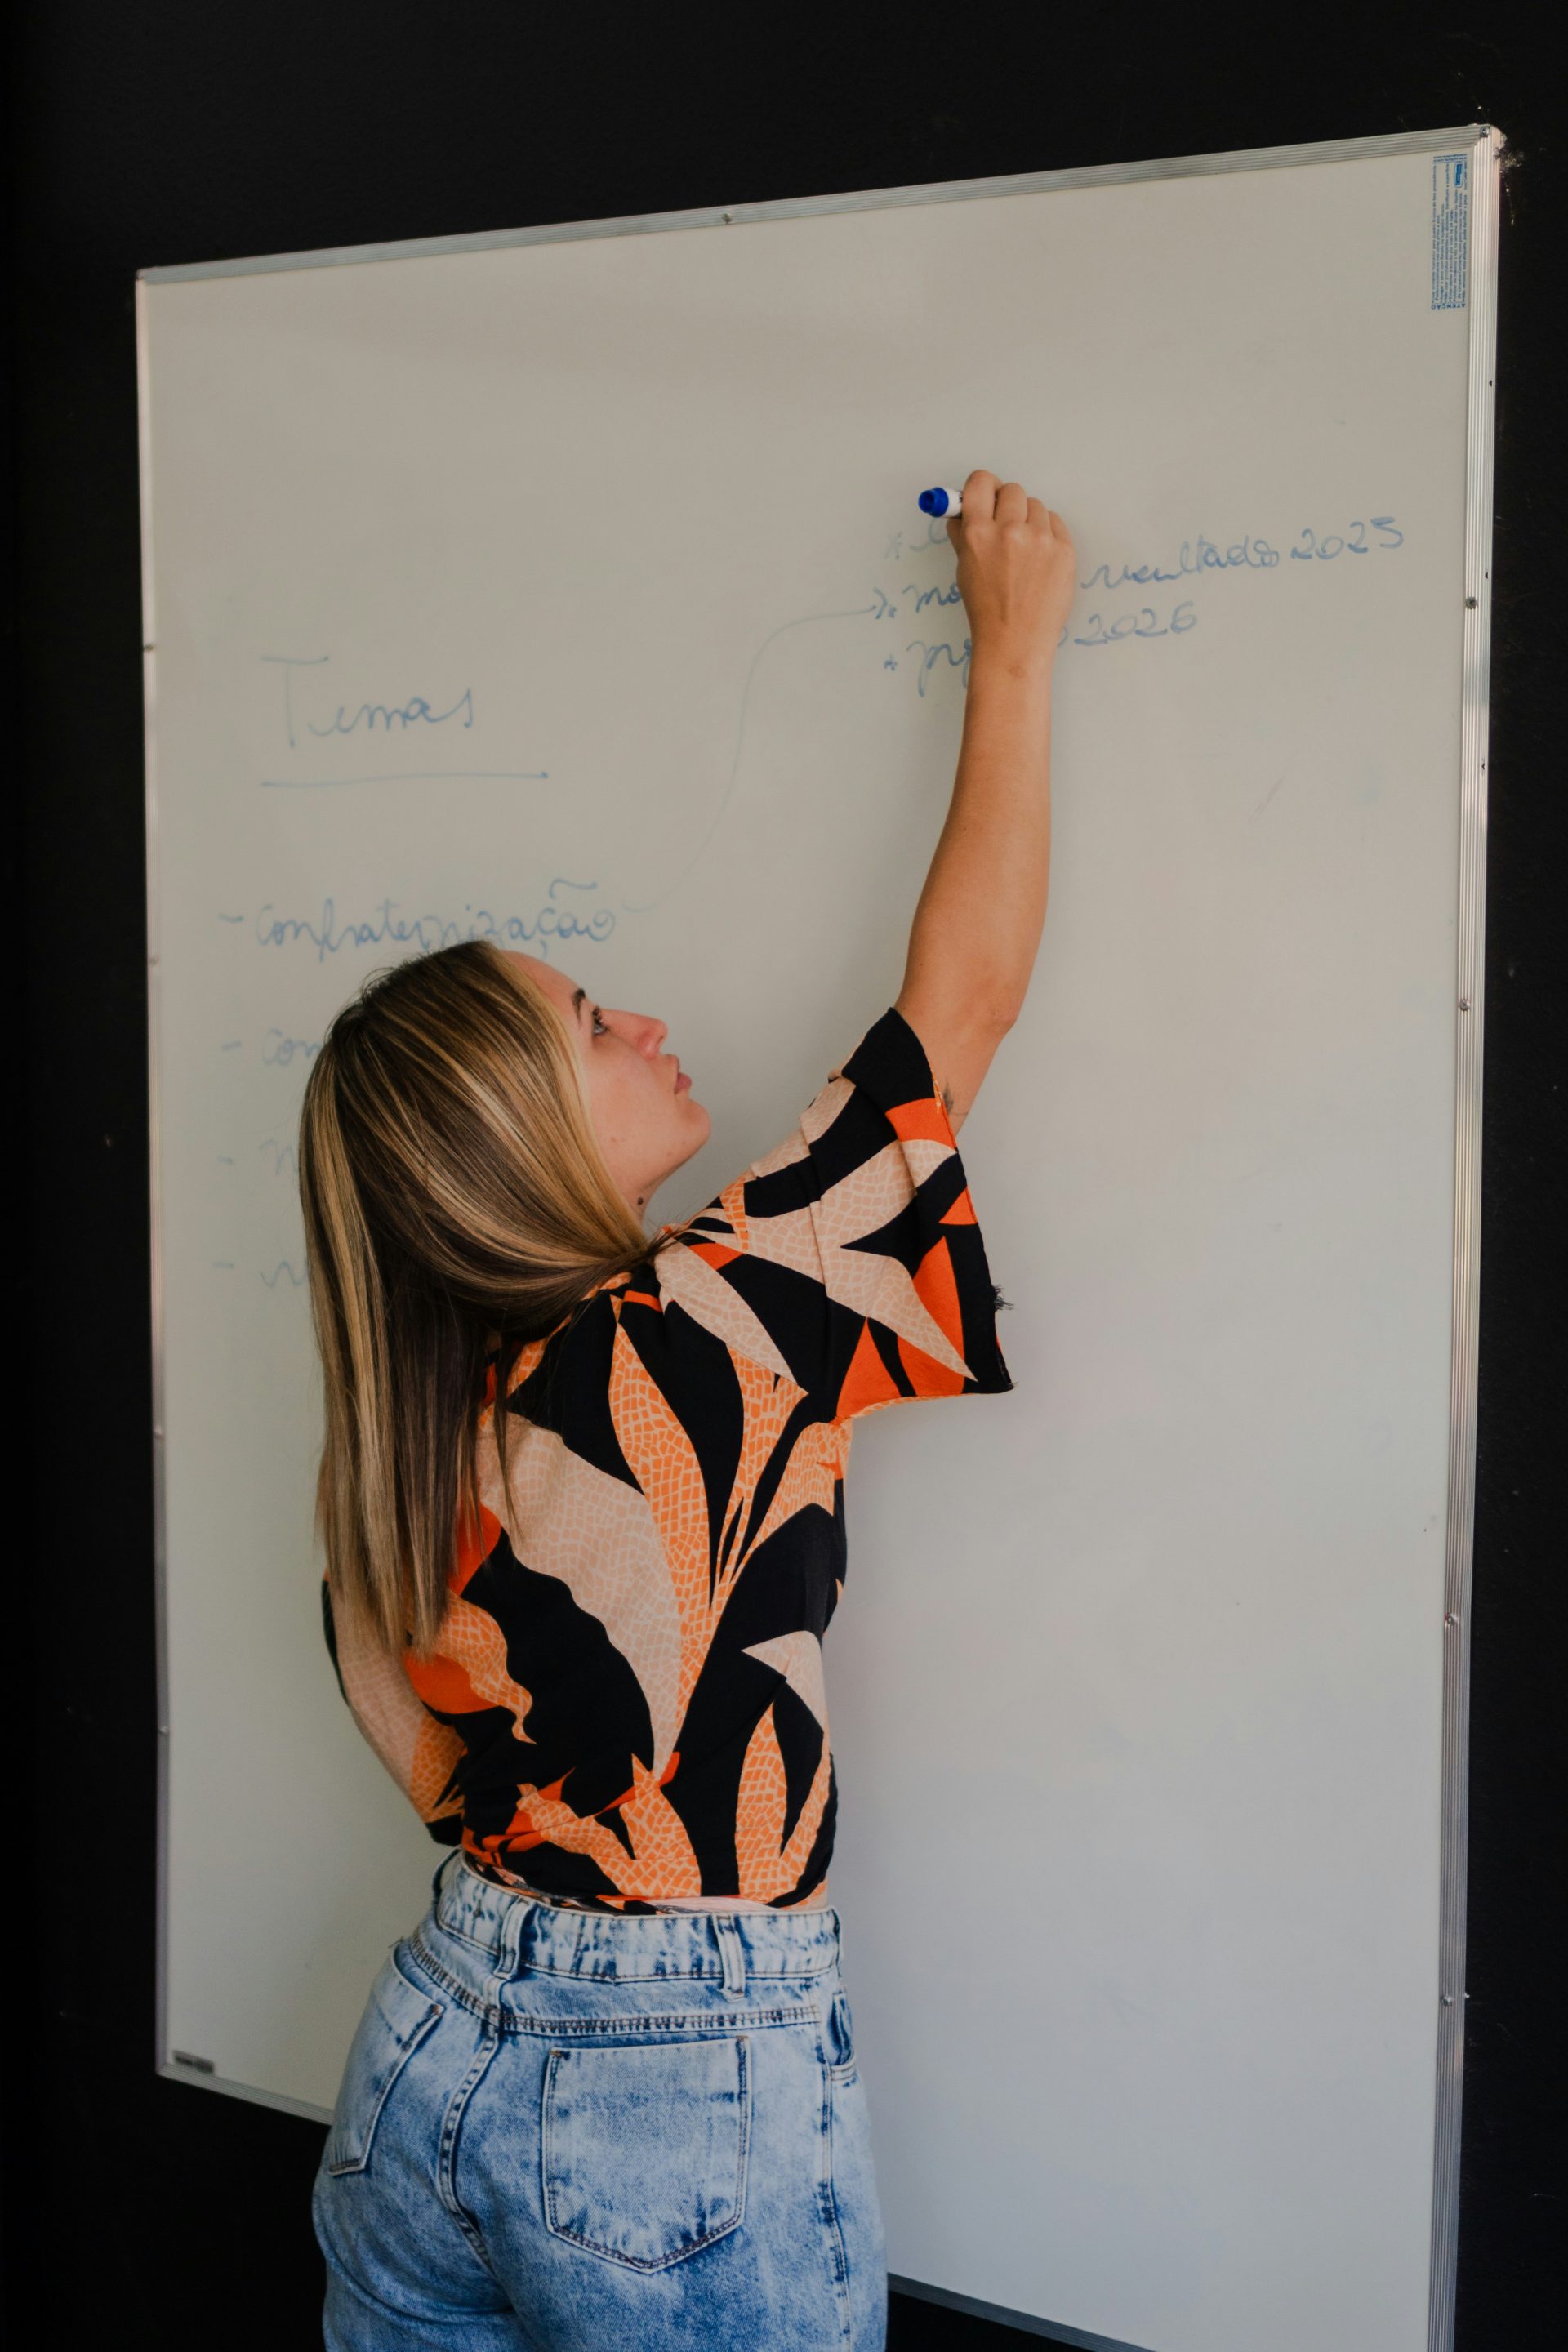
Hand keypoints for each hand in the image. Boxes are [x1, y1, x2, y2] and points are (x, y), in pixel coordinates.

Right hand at [947, 470, 1075, 670]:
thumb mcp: (965, 569)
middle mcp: (1010, 531)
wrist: (1016, 642)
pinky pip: (1055, 522)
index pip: (980, 482)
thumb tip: (961, 510)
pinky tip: (1039, 557)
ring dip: (1029, 519)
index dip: (983, 486)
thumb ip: (963, 534)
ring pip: (1036, 505)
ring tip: (1024, 550)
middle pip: (1012, 490)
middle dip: (1007, 505)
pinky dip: (1047, 533)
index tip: (986, 495)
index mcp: (978, 534)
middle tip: (1006, 527)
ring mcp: (1040, 540)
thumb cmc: (987, 610)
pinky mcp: (1064, 549)